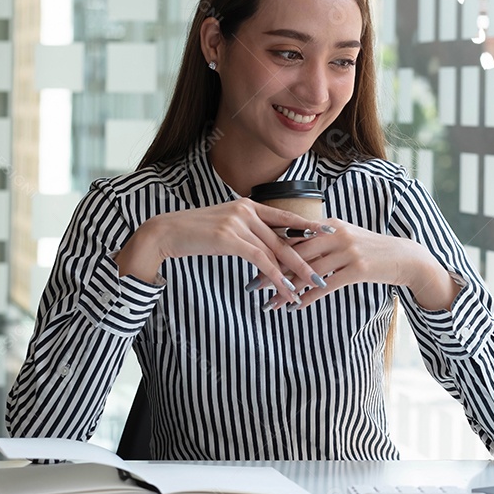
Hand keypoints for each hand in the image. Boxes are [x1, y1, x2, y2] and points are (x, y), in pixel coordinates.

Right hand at [114, 200, 331, 304]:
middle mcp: (246, 210)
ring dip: (293, 273)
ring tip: (308, 287)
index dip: (307, 225)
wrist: (165, 233)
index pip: (284, 216)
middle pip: (284, 237)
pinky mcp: (229, 238)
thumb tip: (265, 250)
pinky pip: (259, 259)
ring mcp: (238, 222)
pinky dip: (274, 276)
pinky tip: (283, 288)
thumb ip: (247, 233)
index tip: (328, 232)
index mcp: (248, 205)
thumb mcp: (225, 227)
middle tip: (322, 272)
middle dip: (306, 257)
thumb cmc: (195, 233)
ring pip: (275, 250)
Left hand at [267, 219, 459, 311]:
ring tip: (269, 303)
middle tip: (251, 286)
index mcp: (330, 225)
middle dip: (271, 270)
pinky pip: (326, 285)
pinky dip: (309, 297)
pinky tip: (296, 307)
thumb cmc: (373, 250)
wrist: (406, 257)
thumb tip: (295, 251)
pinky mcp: (358, 269)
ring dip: (286, 289)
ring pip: (307, 272)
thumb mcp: (348, 239)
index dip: (271, 251)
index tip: (251, 263)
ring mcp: (347, 251)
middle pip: (295, 253)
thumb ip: (323, 242)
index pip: (294, 237)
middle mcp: (336, 234)